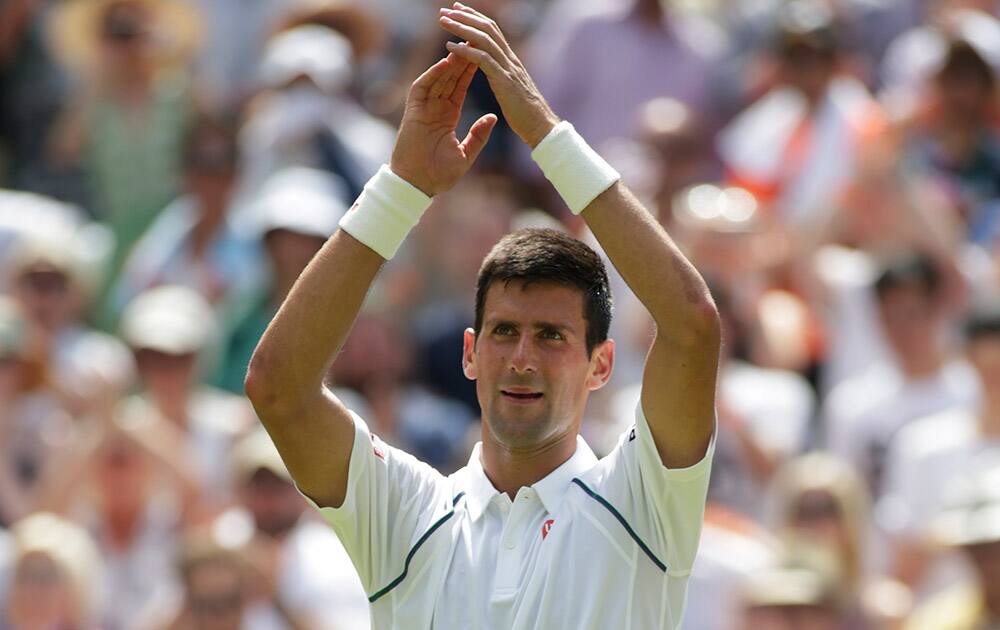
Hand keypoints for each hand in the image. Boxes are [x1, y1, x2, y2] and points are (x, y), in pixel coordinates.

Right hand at [390, 53, 497, 195]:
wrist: (418, 185)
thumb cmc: (439, 175)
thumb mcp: (465, 154)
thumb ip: (478, 136)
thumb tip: (493, 118)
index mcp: (447, 117)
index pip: (460, 87)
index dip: (471, 71)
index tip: (483, 56)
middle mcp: (435, 109)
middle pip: (449, 78)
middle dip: (462, 59)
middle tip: (473, 40)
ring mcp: (423, 109)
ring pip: (437, 78)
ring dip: (450, 62)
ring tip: (463, 45)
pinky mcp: (413, 112)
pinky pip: (422, 88)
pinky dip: (433, 74)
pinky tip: (446, 63)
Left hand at [439, 2, 559, 147]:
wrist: (542, 128)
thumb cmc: (528, 116)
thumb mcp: (514, 91)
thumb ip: (505, 78)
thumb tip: (498, 74)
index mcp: (511, 61)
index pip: (493, 31)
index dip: (476, 18)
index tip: (459, 10)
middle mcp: (510, 60)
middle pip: (487, 28)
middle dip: (466, 16)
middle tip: (446, 9)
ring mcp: (508, 69)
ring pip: (484, 39)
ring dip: (461, 28)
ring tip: (443, 21)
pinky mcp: (504, 81)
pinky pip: (482, 60)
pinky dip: (465, 50)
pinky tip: (450, 46)